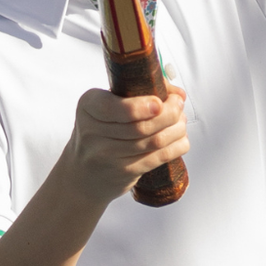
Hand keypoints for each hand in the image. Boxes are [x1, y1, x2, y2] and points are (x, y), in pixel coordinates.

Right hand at [59, 86, 189, 204]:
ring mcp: (107, 155)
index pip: (117, 107)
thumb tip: (177, 93)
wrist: (84, 173)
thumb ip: (138, 92)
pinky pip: (156, 158)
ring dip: (175, 130)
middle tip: (179, 107)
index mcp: (88, 106)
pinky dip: (175, 148)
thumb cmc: (102, 131)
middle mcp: (92, 131)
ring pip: (153, 141)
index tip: (160, 102)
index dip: (142, 107)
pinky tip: (181, 141)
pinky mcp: (123, 172)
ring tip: (181, 122)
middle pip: (141, 125)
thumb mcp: (107, 106)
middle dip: (169, 114)